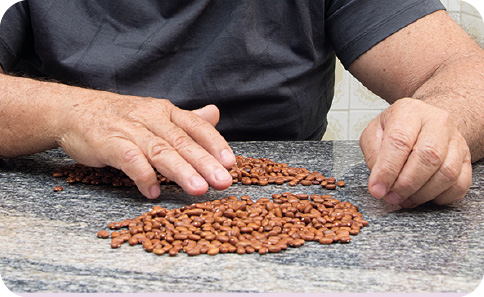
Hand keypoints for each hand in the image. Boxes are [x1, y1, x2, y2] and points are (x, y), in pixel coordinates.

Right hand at [56, 89, 235, 198]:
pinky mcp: (109, 142)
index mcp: (166, 112)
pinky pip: (129, 159)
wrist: (73, 110)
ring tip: (198, 189)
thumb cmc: (120, 116)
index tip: (231, 163)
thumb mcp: (156, 113)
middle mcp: (151, 118)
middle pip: (182, 142)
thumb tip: (215, 114)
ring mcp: (130, 129)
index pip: (196, 127)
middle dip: (205, 162)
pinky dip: (142, 175)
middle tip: (223, 181)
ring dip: (180, 171)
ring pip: (160, 151)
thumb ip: (186, 119)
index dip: (215, 144)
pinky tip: (152, 191)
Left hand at [359, 98, 471, 207]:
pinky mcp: (466, 158)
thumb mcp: (374, 134)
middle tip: (391, 197)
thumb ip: (373, 156)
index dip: (387, 170)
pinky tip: (424, 196)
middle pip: (428, 157)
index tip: (378, 189)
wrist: (424, 123)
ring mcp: (456, 140)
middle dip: (406, 184)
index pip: (400, 141)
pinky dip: (441, 197)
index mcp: (409, 111)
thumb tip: (379, 184)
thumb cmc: (397, 129)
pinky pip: (460, 184)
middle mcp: (438, 122)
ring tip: (404, 198)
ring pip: (447, 173)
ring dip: (422, 193)